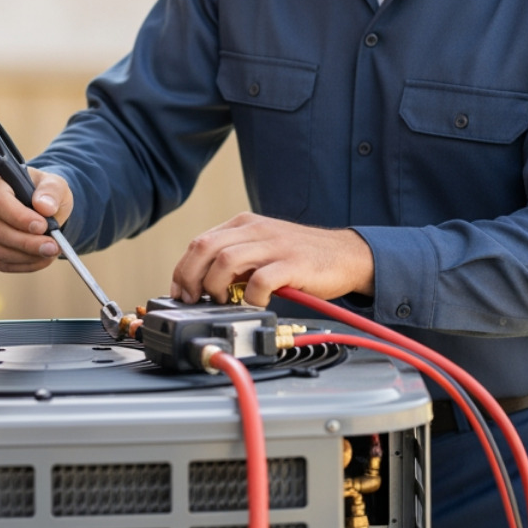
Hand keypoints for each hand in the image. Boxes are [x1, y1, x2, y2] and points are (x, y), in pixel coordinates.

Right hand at [0, 167, 73, 272]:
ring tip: (50, 252)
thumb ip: (52, 191)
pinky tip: (40, 260)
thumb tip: (44, 207)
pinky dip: (21, 265)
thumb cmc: (44, 193)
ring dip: (26, 256)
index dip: (19, 218)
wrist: (39, 207)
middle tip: (53, 247)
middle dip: (27, 242)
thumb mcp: (55, 184)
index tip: (43, 226)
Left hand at [171, 212, 374, 306]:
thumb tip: (202, 285)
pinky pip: (259, 281)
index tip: (181, 293)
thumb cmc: (301, 257)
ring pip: (225, 262)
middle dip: (190, 278)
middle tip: (195, 301)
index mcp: (244, 224)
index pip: (199, 243)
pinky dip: (251, 298)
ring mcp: (274, 245)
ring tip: (225, 302)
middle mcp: (256, 230)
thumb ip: (235, 260)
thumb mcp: (262, 248)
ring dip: (216, 287)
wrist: (346, 255)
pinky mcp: (292, 264)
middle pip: (204, 248)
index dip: (183, 271)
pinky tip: (256, 304)